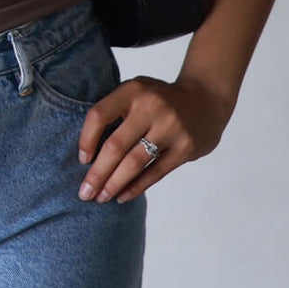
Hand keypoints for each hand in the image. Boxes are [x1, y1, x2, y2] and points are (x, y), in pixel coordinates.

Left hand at [76, 71, 233, 204]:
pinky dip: (136, 187)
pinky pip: (155, 172)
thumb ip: (115, 113)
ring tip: (101, 198)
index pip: (99, 116)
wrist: (206, 99)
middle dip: (97, 173)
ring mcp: (171, 127)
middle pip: (115, 145)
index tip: (82, 160)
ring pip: (135, 163)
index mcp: (133, 89)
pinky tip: (122, 196)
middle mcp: (151, 106)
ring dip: (114, 184)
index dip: (86, 140)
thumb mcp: (136, 92)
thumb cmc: (159, 100)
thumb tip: (87, 154)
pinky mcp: (185, 147)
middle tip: (84, 193)